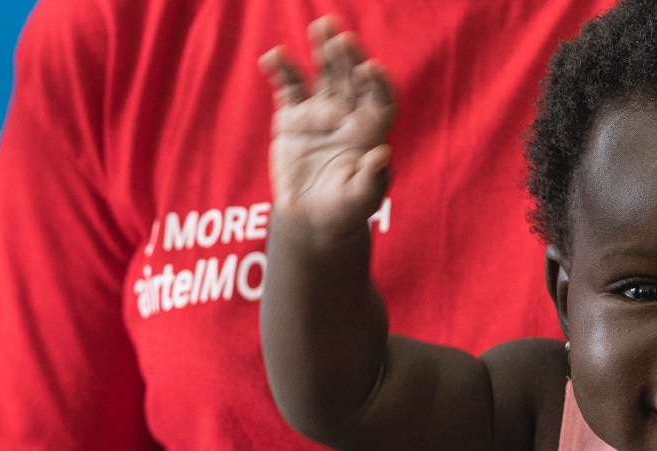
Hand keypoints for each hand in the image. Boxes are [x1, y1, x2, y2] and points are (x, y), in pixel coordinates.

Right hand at [260, 16, 395, 235]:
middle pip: (352, 77)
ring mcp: (320, 111)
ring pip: (324, 73)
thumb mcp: (360, 200)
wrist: (311, 218)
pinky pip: (288, 87)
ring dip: (323, 48)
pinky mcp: (292, 116)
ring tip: (320, 26)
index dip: (379, 83)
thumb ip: (371, 180)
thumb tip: (383, 156)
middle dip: (350, 57)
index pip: (381, 99)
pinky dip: (282, 70)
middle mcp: (349, 113)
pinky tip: (274, 56)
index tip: (372, 68)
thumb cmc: (344, 210)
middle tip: (342, 38)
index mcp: (372, 130)